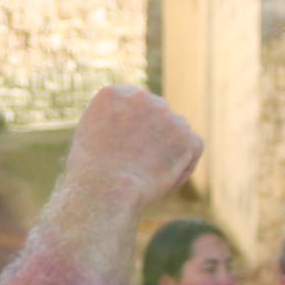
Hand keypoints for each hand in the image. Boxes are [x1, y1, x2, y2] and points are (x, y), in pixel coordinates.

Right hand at [63, 83, 202, 210]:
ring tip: (146, 175)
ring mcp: (167, 115)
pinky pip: (193, 148)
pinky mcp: (186, 136)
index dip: (130, 130)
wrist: (106, 191)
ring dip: (168, 150)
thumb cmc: (92, 174)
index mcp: (114, 93)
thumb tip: (136, 126)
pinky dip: (184, 164)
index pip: (133, 105)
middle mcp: (142, 96)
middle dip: (152, 137)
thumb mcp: (92, 137)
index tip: (122, 150)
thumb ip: (115, 122)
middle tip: (135, 165)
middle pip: (155, 115)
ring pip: (176, 131)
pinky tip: (163, 178)